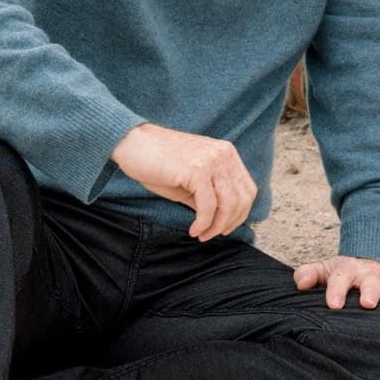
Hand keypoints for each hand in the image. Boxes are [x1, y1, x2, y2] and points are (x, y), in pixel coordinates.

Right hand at [110, 123, 257, 239]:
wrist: (132, 144)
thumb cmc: (158, 163)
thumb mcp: (191, 181)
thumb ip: (210, 195)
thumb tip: (223, 219)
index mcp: (226, 154)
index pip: (247, 190)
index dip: (240, 214)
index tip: (224, 227)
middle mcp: (224, 154)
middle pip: (242, 199)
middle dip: (229, 223)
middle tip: (211, 235)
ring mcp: (212, 160)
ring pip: (229, 204)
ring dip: (216, 226)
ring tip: (202, 234)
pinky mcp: (197, 169)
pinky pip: (209, 206)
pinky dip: (204, 223)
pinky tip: (193, 229)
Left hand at [290, 256, 379, 311]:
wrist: (373, 261)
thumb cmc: (345, 273)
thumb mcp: (326, 270)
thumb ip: (310, 274)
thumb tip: (300, 283)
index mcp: (348, 270)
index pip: (339, 279)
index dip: (336, 291)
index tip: (333, 305)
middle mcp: (371, 275)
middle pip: (370, 282)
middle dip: (370, 291)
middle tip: (368, 303)